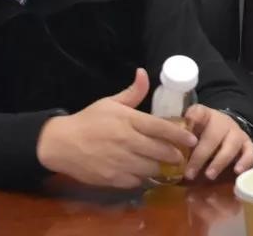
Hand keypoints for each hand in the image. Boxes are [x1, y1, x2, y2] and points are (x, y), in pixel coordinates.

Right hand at [36, 68, 198, 188]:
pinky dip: (144, 178)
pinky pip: (137, 181)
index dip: (180, 135)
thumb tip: (144, 72)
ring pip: (151, 168)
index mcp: (129, 121)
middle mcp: (127, 141)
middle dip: (175, 155)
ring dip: (161, 168)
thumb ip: (132, 92)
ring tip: (167, 165)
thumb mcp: (109, 102)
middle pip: (161, 151)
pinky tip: (146, 173)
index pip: (161, 128)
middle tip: (182, 155)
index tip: (192, 140)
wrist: (61, 144)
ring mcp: (120, 162)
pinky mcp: (113, 179)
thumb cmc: (88, 120)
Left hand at [183, 105, 252, 180]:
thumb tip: (164, 149)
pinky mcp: (248, 144)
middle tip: (189, 173)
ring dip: (220, 161)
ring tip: (209, 175)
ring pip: (232, 145)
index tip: (187, 124)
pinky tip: (237, 172)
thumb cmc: (201, 135)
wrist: (223, 132)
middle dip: (200, 155)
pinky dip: (245, 161)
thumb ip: (179, 137)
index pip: (198, 111)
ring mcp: (237, 133)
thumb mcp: (189, 132)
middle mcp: (223, 122)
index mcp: (205, 115)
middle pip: (213, 136)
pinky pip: (251, 152)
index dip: (193, 117)